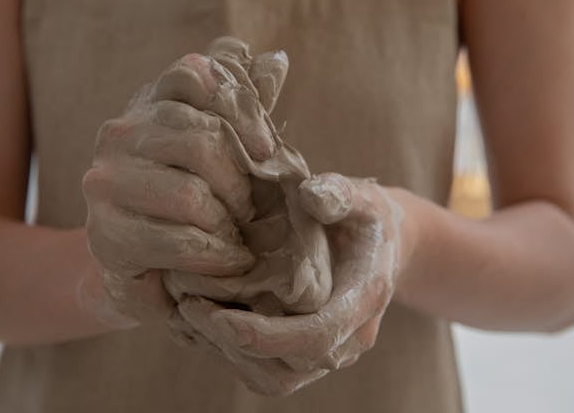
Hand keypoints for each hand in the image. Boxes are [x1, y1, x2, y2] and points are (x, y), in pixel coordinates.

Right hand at [81, 44, 283, 323]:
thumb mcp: (225, 150)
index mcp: (148, 104)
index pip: (192, 73)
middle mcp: (118, 134)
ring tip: (239, 236)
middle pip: (200, 139)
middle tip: (252, 209)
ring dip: (228, 222)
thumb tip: (276, 59)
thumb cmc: (195, 201)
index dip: (241, 110)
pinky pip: (180, 241)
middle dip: (240, 182)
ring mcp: (105, 183)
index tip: (266, 151)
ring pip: (190, 195)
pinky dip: (218, 255)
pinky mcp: (106, 234)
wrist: (147, 270)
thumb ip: (246, 106)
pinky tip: (232, 260)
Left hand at [173, 173, 402, 395]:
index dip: (268, 336)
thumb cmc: (365, 216)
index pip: (317, 336)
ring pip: (274, 379)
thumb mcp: (361, 197)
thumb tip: (310, 195)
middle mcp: (349, 338)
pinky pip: (267, 373)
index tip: (220, 319)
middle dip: (234, 346)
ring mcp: (328, 352)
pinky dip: (230, 354)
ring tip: (190, 313)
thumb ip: (340, 193)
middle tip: (189, 307)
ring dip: (227, 354)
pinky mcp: (307, 355)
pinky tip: (202, 320)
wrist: (383, 245)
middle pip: (289, 369)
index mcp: (364, 299)